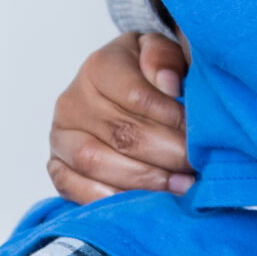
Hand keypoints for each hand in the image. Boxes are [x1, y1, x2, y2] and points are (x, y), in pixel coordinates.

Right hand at [46, 33, 193, 203]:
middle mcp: (72, 101)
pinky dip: (108, 199)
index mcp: (99, 67)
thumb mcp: (161, 51)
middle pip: (121, 134)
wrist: (119, 85)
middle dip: (166, 155)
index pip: (137, 96)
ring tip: (179, 187)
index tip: (201, 135)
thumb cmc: (148, 70)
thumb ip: (164, 58)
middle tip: (196, 168)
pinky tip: (142, 203)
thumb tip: (169, 83)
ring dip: (142, 180)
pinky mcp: (56, 165)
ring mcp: (60, 136)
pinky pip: (73, 188)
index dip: (172, 119)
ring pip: (96, 163)